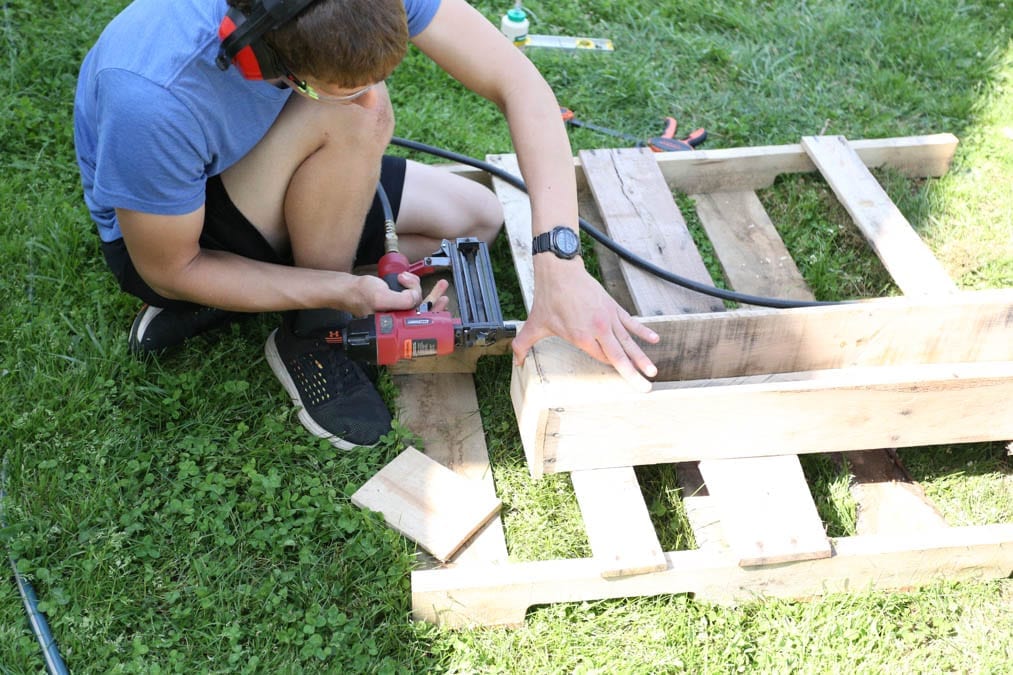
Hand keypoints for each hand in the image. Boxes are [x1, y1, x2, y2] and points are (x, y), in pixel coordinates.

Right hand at [351, 271, 440, 315]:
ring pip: (420, 303)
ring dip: (424, 290)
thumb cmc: (361, 295)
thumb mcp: (381, 297)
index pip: (422, 324)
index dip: (434, 312)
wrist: (349, 289)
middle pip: (424, 313)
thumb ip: (402, 300)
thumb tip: (416, 299)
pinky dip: (415, 288)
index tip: (442, 301)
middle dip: (433, 299)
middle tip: (442, 288)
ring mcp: (399, 313)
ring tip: (426, 282)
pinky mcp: (397, 304)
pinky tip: (411, 280)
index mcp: (397, 327)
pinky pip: (412, 298)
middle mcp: (399, 322)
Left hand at [512, 260, 659, 391]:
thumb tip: (516, 363)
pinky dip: (643, 331)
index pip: (602, 359)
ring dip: (642, 357)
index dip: (613, 370)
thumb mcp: (534, 324)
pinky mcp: (613, 307)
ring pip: (628, 342)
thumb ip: (523, 346)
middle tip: (646, 388)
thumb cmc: (548, 298)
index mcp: (581, 337)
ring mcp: (608, 318)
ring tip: (653, 371)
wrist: (560, 271)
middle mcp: (598, 329)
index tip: (624, 383)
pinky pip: (631, 323)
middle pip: (619, 356)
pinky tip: (654, 340)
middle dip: (633, 373)